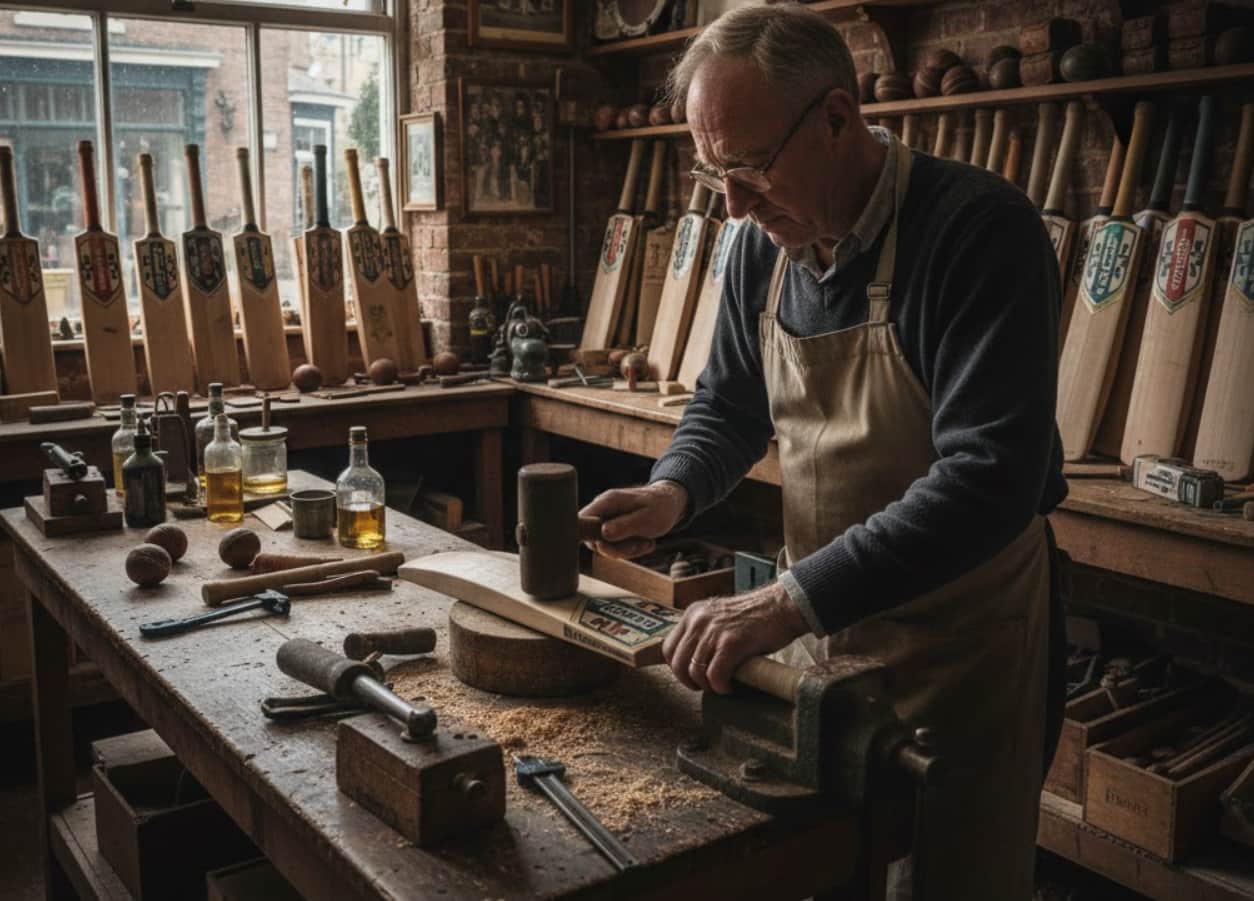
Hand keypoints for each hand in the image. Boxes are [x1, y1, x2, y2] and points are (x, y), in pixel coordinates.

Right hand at [579, 481, 688, 558]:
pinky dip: (631, 549)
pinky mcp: (613, 531)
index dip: (589, 536)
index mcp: (607, 501)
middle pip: (593, 540)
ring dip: (627, 550)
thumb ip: (625, 526)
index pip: (581, 519)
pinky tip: (645, 542)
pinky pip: (615, 548)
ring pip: (606, 547)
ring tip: (646, 542)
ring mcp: (607, 521)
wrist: (670, 504)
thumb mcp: (646, 518)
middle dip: (617, 549)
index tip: (609, 545)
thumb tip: (604, 534)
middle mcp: (603, 511)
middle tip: (638, 545)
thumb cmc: (660, 507)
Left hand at [662, 583, 808, 693]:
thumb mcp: (718, 618)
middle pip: (677, 663)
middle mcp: (698, 620)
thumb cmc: (755, 617)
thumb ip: (702, 633)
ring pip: (695, 672)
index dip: (678, 669)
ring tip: (722, 685)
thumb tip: (691, 662)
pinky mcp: (731, 643)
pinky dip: (721, 687)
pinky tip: (730, 686)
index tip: (692, 677)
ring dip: (708, 686)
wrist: (782, 606)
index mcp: (693, 614)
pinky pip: (715, 676)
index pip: (668, 648)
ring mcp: (714, 631)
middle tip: (707, 686)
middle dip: (690, 682)